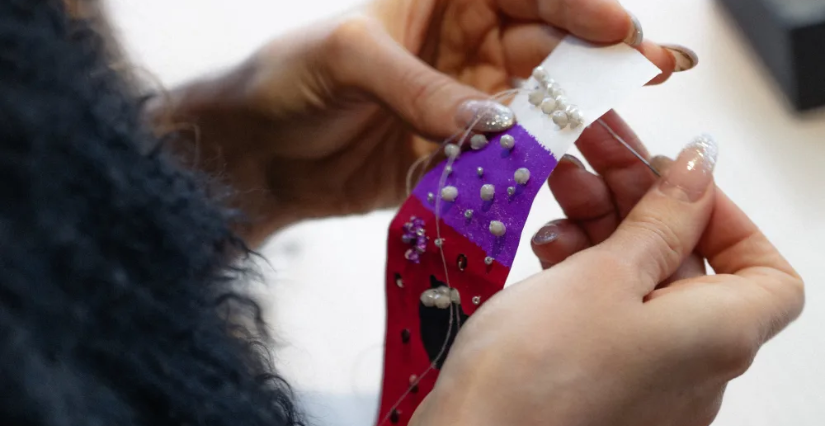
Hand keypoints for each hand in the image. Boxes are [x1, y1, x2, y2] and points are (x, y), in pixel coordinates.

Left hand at [157, 0, 694, 244]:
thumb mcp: (347, 56)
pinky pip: (504, 151)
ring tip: (615, 127)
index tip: (617, 28)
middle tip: (641, 77)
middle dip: (594, 59)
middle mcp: (460, 38)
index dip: (576, 4)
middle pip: (545, 41)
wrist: (255, 152)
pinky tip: (561, 164)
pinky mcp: (456, 148)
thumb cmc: (284, 78)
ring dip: (573, 113)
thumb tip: (493, 124)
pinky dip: (529, 159)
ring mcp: (462, 95)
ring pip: (535, 99)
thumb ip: (421, 86)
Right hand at [408, 115, 803, 425]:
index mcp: (717, 336)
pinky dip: (583, 268)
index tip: (675, 180)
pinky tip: (547, 243)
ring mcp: (645, 375)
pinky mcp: (598, 377)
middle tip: (595, 149)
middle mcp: (693, 364)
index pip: (766, 271)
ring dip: (604, 224)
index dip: (727, 217)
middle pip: (690, 261)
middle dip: (642, 198)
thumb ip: (660, 220)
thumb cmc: (535, 377)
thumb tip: (698, 173)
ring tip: (560, 185)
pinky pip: (608, 311)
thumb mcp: (604, 275)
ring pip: (642, 280)